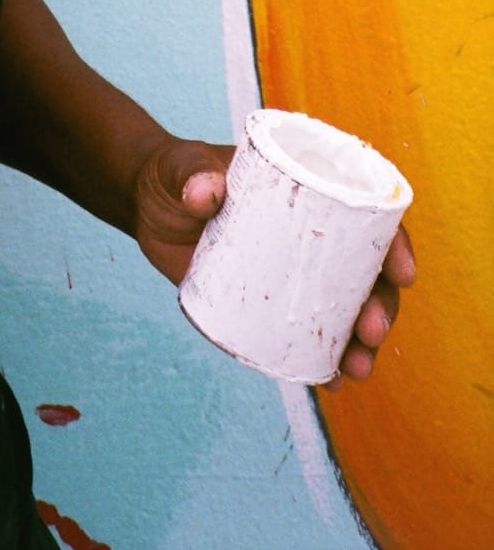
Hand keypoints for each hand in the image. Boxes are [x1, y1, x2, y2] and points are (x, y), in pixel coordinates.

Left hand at [131, 135, 415, 382]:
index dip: (393, 243)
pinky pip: (307, 334)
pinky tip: (332, 381)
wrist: (146, 205)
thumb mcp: (182, 169)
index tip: (403, 272)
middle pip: (365, 272)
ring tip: (356, 368)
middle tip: (371, 330)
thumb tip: (205, 193)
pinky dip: (324, 359)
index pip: (365, 214)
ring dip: (360, 342)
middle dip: (380, 306)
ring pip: (344, 309)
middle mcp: (311, 234)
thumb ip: (192, 175)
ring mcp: (292, 272)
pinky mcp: (268, 302)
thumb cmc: (173, 175)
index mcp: (307, 190)